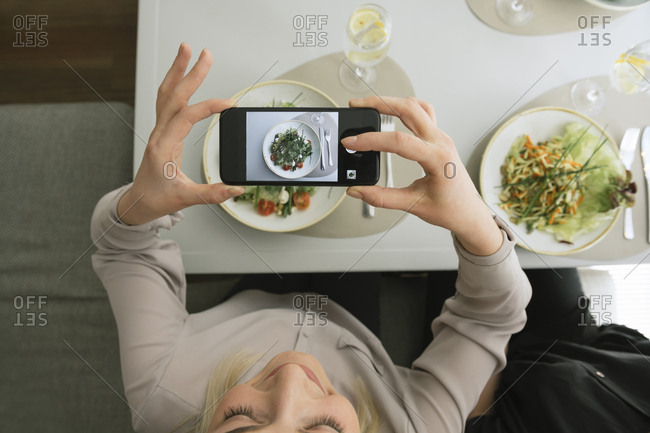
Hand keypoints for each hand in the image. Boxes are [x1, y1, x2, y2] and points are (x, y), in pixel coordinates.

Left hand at [117, 43, 243, 224]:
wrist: (138, 202)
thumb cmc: (156, 199)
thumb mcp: (185, 199)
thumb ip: (212, 194)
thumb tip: (236, 188)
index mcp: (163, 147)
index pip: (187, 117)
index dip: (209, 107)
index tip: (229, 103)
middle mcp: (159, 134)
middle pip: (173, 95)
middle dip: (189, 72)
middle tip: (205, 54)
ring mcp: (159, 131)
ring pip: (166, 93)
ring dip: (176, 70)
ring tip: (187, 50)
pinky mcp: (163, 131)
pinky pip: (167, 101)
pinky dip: (175, 84)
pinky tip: (182, 76)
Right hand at [342, 96, 502, 255]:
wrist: (469, 212)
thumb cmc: (450, 209)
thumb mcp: (413, 205)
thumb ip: (382, 198)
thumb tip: (357, 191)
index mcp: (438, 159)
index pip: (399, 142)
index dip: (371, 140)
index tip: (351, 143)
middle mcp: (441, 142)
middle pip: (409, 109)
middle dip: (380, 103)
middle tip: (357, 105)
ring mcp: (441, 137)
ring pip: (416, 106)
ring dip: (392, 101)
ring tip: (370, 104)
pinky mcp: (439, 138)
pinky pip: (423, 112)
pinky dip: (405, 107)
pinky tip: (392, 110)